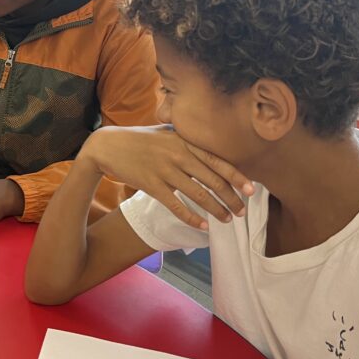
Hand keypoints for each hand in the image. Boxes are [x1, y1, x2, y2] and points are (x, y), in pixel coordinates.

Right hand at [77, 125, 253, 229]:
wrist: (107, 146)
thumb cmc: (137, 139)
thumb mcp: (163, 132)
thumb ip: (185, 138)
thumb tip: (207, 147)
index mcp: (183, 141)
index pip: (216, 160)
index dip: (236, 176)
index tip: (251, 189)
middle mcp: (177, 154)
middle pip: (212, 179)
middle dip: (231, 197)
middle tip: (242, 211)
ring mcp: (164, 170)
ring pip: (198, 194)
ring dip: (215, 209)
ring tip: (227, 220)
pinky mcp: (151, 184)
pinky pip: (175, 204)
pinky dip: (191, 216)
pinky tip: (202, 225)